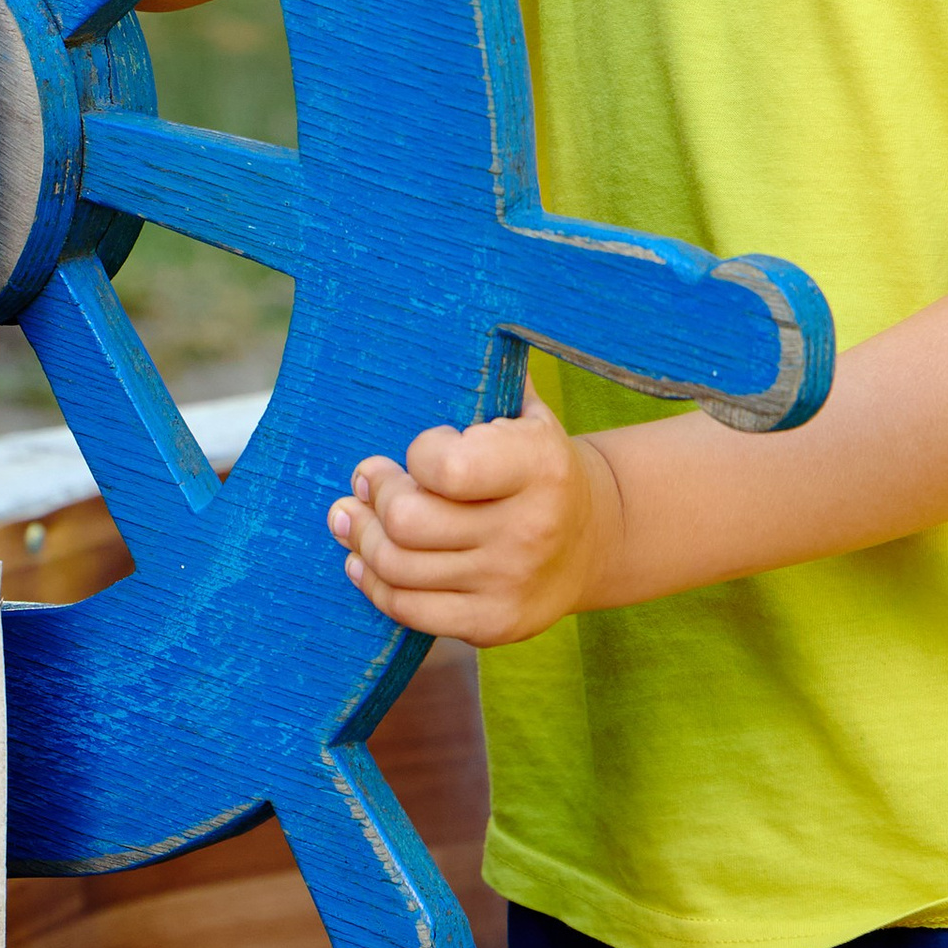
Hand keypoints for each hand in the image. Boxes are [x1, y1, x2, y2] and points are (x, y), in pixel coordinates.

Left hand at [330, 405, 623, 644]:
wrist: (595, 541)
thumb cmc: (539, 464)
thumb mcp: (528, 414)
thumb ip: (487, 379)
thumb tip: (449, 323)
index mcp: (541, 467)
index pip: (444, 467)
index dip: (418, 454)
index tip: (424, 449)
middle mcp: (529, 529)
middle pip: (408, 521)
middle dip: (375, 494)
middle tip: (366, 480)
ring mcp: (510, 583)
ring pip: (398, 567)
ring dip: (362, 537)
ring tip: (352, 517)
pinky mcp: (493, 624)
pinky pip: (408, 609)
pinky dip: (373, 582)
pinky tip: (363, 559)